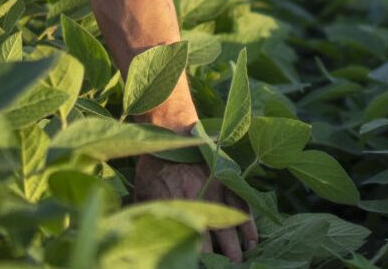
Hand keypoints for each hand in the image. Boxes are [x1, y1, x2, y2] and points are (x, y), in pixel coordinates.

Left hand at [132, 154, 258, 261]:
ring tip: (243, 260)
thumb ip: (144, 214)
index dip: (200, 257)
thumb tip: (135, 235)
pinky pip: (243, 205)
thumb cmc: (153, 165)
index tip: (203, 266)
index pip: (193, 241)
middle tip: (229, 267)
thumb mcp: (142, 191)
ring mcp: (219, 191)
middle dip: (225, 257)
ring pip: (234, 224)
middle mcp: (202, 201)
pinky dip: (250, 223)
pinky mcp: (229, 181)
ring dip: (240, 245)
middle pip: (217, 238)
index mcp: (179, 206)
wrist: (172, 132)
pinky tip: (252, 238)